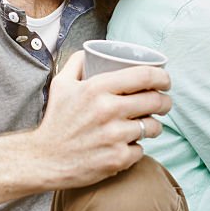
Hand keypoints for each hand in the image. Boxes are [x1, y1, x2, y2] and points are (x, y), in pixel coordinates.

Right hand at [28, 51, 172, 188]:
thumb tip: (91, 50)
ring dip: (154, 126)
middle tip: (163, 103)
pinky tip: (128, 145)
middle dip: (165, 101)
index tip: (165, 81)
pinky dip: (137, 148)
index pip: (145, 75)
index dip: (162, 76)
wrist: (44, 160)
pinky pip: (142, 149)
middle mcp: (109, 110)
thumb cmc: (56, 121)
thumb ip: (77, 62)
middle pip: (156, 100)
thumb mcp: (61, 85)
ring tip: (147, 125)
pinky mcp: (118, 159)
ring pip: (153, 127)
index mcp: (97, 88)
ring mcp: (115, 136)